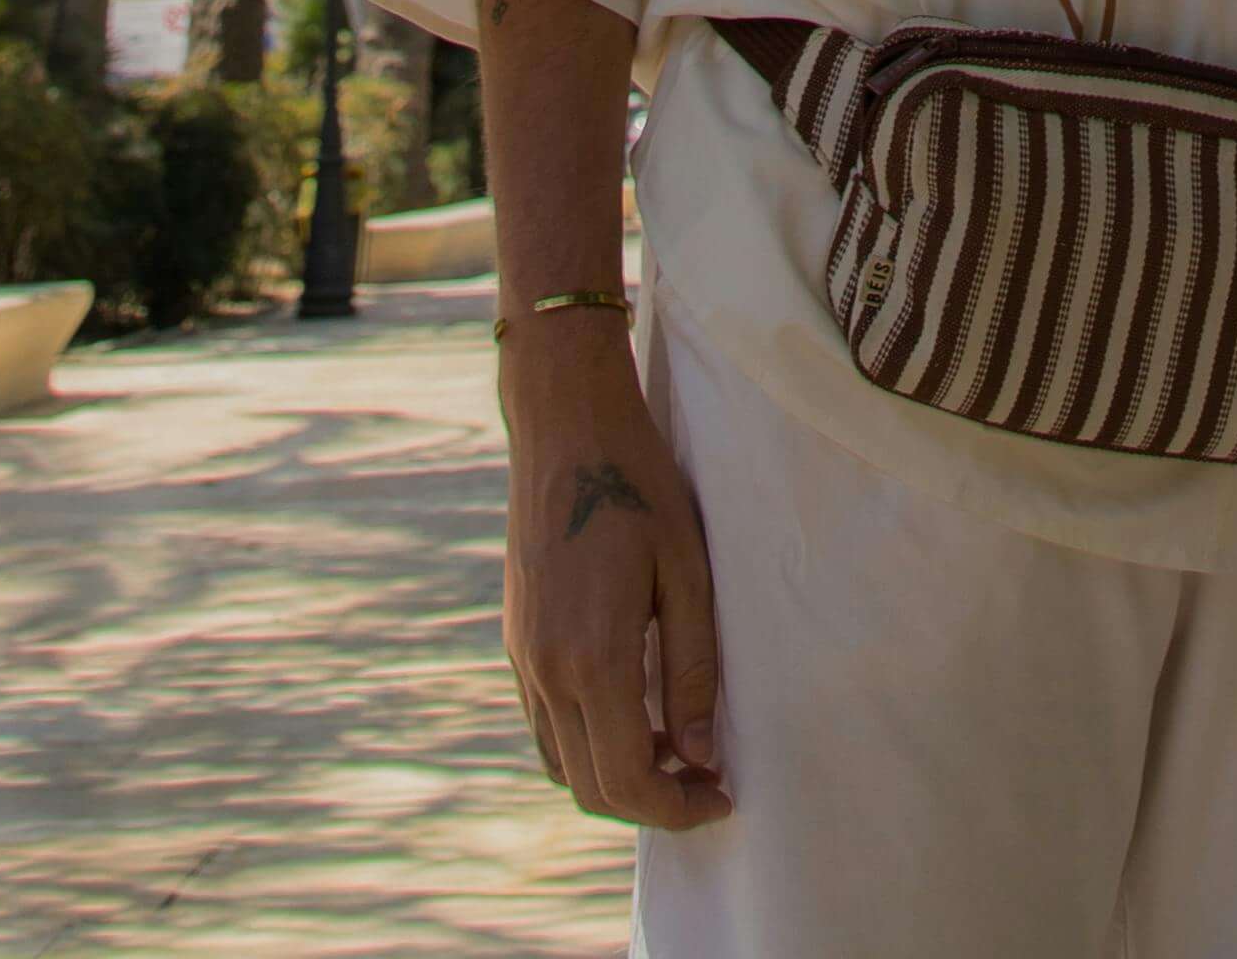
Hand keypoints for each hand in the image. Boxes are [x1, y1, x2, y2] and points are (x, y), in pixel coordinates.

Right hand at [499, 323, 730, 828]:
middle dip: (651, 804)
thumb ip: (693, 671)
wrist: (566, 426)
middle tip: (705, 782)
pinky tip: (630, 714)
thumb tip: (701, 755)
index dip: (677, 809)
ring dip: (616, 777)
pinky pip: (544, 727)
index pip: (627, 781)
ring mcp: (521, 657)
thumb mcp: (686, 573)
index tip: (721, 795)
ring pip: (563, 764)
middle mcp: (545, 670)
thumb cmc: (638, 487)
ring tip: (673, 749)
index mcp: (591, 658)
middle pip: (591, 788)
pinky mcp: (515, 640)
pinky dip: (585, 745)